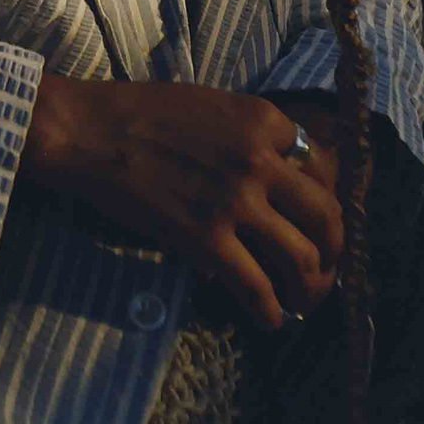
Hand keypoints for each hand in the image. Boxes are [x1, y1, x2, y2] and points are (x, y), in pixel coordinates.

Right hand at [20, 74, 342, 329]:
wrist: (89, 132)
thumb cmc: (141, 111)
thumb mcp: (212, 105)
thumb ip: (250, 134)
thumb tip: (277, 174)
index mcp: (263, 120)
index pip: (321, 165)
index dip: (321, 196)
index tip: (312, 217)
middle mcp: (261, 160)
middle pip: (327, 216)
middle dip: (334, 250)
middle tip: (326, 267)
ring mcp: (235, 202)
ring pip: (302, 257)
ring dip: (310, 289)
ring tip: (304, 302)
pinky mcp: (206, 240)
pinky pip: (256, 287)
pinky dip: (269, 310)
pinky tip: (268, 319)